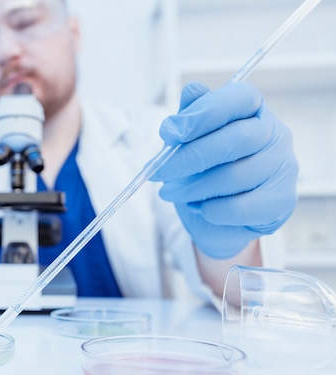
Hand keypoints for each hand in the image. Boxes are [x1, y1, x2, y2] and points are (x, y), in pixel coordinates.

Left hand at [150, 81, 297, 258]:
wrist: (214, 215)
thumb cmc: (201, 169)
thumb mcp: (187, 140)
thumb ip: (189, 116)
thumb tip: (192, 91)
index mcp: (253, 109)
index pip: (239, 97)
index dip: (203, 113)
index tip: (170, 133)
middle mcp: (275, 134)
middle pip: (238, 138)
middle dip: (191, 156)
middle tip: (160, 171)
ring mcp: (284, 167)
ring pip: (236, 175)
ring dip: (194, 187)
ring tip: (170, 192)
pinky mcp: (281, 201)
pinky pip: (241, 207)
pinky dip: (212, 209)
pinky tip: (199, 207)